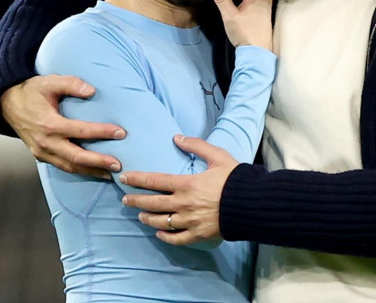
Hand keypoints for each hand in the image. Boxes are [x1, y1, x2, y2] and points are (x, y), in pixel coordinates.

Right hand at [1, 75, 125, 178]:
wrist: (7, 103)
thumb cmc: (31, 91)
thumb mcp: (50, 82)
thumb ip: (71, 84)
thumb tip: (92, 91)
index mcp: (49, 124)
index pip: (80, 131)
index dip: (101, 132)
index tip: (121, 133)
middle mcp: (45, 142)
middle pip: (76, 156)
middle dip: (98, 161)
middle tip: (118, 164)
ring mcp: (41, 152)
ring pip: (69, 166)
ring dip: (91, 171)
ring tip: (111, 173)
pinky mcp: (40, 156)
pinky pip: (62, 166)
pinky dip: (79, 170)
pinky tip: (94, 171)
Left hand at [120, 135, 238, 244]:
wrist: (251, 203)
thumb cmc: (235, 178)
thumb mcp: (217, 156)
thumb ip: (196, 145)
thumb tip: (177, 137)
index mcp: (187, 184)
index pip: (155, 181)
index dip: (137, 179)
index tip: (124, 178)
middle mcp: (184, 204)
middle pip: (153, 203)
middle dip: (136, 201)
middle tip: (125, 200)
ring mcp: (190, 221)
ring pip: (161, 222)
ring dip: (147, 218)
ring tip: (140, 216)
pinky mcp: (198, 234)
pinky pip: (176, 238)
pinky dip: (165, 237)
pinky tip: (159, 233)